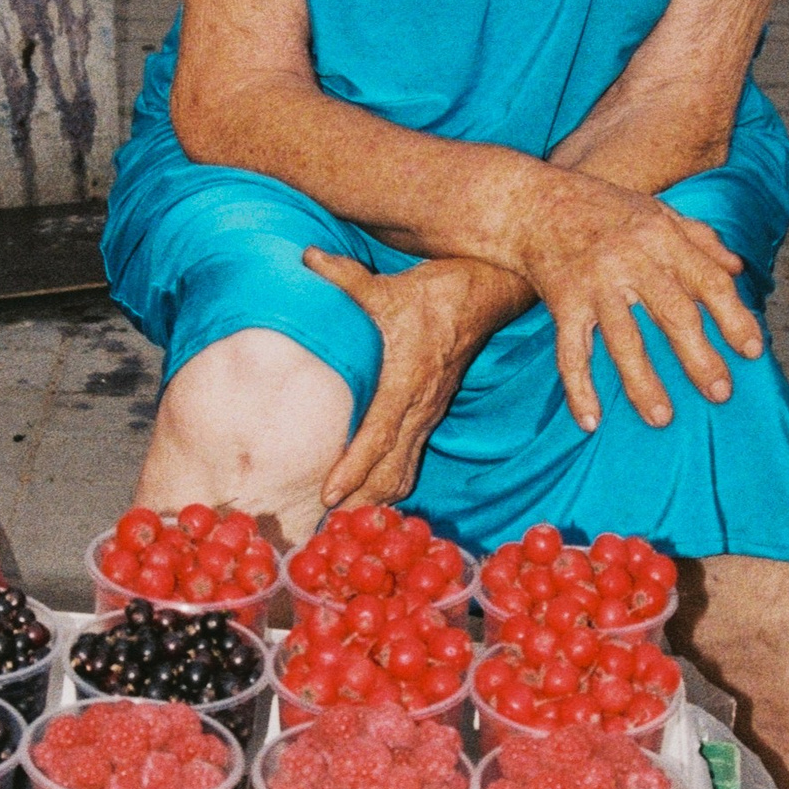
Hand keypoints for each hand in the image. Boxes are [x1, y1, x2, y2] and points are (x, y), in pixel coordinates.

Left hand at [302, 250, 525, 510]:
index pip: (378, 432)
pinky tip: (373, 505)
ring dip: (375, 502)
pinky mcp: (431, 415)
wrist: (484, 297)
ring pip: (402, 472)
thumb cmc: (434, 293)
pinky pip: (411, 460)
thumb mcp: (386, 284)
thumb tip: (305, 256)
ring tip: (344, 531)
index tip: (328, 493)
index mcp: (407, 379)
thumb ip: (343, 276)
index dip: (353, 465)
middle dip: (360, 503)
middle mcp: (420, 405)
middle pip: (390, 469)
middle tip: (327, 533)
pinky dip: (392, 486)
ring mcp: (428, 414)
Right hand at [504, 167, 763, 433]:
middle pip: (673, 315)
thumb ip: (700, 238)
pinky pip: (570, 352)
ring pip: (623, 340)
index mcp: (661, 238)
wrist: (534, 203)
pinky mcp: (562, 302)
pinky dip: (578, 388)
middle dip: (699, 357)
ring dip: (643, 383)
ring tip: (662, 418)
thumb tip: (737, 268)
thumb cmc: (604, 207)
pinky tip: (591, 421)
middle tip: (720, 393)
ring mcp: (594, 284)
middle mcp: (630, 261)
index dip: (734, 317)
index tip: (753, 350)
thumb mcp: (658, 210)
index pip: (708, 281)